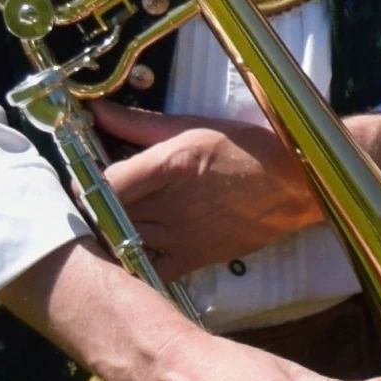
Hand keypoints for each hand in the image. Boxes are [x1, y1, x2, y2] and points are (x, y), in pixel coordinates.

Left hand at [89, 102, 324, 278]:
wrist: (295, 185)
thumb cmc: (246, 149)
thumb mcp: (192, 126)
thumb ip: (137, 124)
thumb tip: (96, 110)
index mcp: (170, 165)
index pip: (106, 185)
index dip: (85, 183)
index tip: (85, 177)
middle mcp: (173, 205)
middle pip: (109, 215)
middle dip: (93, 207)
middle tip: (92, 197)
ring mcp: (183, 237)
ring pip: (124, 242)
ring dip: (110, 231)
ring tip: (110, 219)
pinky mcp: (195, 259)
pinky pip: (150, 270)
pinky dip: (135, 261)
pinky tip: (133, 246)